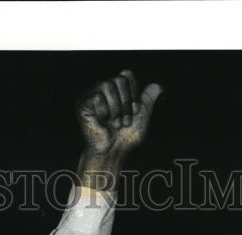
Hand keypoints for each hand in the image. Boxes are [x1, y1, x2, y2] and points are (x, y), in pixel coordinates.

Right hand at [76, 70, 162, 187]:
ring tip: (116, 124)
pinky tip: (103, 123)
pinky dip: (105, 112)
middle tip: (125, 121)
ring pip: (107, 85)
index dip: (134, 94)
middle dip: (126, 103)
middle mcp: (102, 89)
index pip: (126, 75)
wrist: (114, 152)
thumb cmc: (126, 136)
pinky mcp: (82, 104)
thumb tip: (159, 86)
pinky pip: (97, 96)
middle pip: (118, 79)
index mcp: (115, 89)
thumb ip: (149, 98)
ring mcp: (91, 95)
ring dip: (117, 109)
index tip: (135, 111)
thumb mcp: (142, 114)